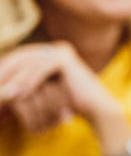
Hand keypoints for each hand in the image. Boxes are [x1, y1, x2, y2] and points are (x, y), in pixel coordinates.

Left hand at [0, 41, 125, 144]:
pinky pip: (40, 70)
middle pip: (24, 57)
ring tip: (6, 94)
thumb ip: (25, 84)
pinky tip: (19, 93)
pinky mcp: (64, 59)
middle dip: (7, 72)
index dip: (7, 68)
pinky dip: (28, 82)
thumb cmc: (69, 102)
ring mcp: (61, 51)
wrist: (95, 107)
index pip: (22, 57)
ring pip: (30, 64)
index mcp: (52, 52)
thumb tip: (2, 85)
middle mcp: (56, 48)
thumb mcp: (43, 89)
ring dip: (15, 80)